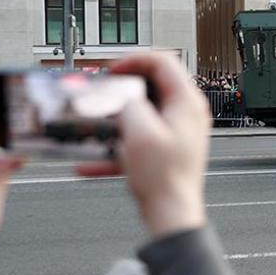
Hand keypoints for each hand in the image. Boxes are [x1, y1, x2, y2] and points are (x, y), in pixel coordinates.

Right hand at [78, 53, 209, 235]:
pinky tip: (89, 161)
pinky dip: (114, 145)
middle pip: (150, 85)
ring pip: (140, 113)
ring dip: (113, 118)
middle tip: (100, 93)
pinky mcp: (165, 150)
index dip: (133, 60)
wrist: (171, 214)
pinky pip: (135, 139)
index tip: (111, 71)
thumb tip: (120, 94)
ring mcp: (176, 132)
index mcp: (186, 102)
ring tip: (93, 124)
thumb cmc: (164, 178)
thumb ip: (127, 103)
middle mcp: (185, 113)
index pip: (163, 62)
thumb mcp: (139, 131)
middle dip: (119, 89)